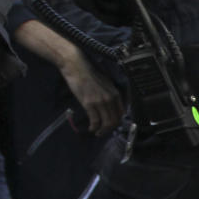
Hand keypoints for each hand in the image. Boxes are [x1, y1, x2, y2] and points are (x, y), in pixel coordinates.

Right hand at [14, 18, 123, 135]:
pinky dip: (94, 127)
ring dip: (102, 130)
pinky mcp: (89, 103)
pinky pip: (95, 121)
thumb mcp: (105, 83)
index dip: (117, 122)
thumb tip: (110, 106)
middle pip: (115, 120)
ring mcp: (100, 101)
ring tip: (97, 132)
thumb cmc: (88, 74)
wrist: (76, 65)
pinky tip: (91, 128)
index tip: (111, 125)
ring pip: (107, 123)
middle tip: (103, 132)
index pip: (121, 113)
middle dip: (109, 129)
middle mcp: (110, 98)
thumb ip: (109, 94)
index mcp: (115, 93)